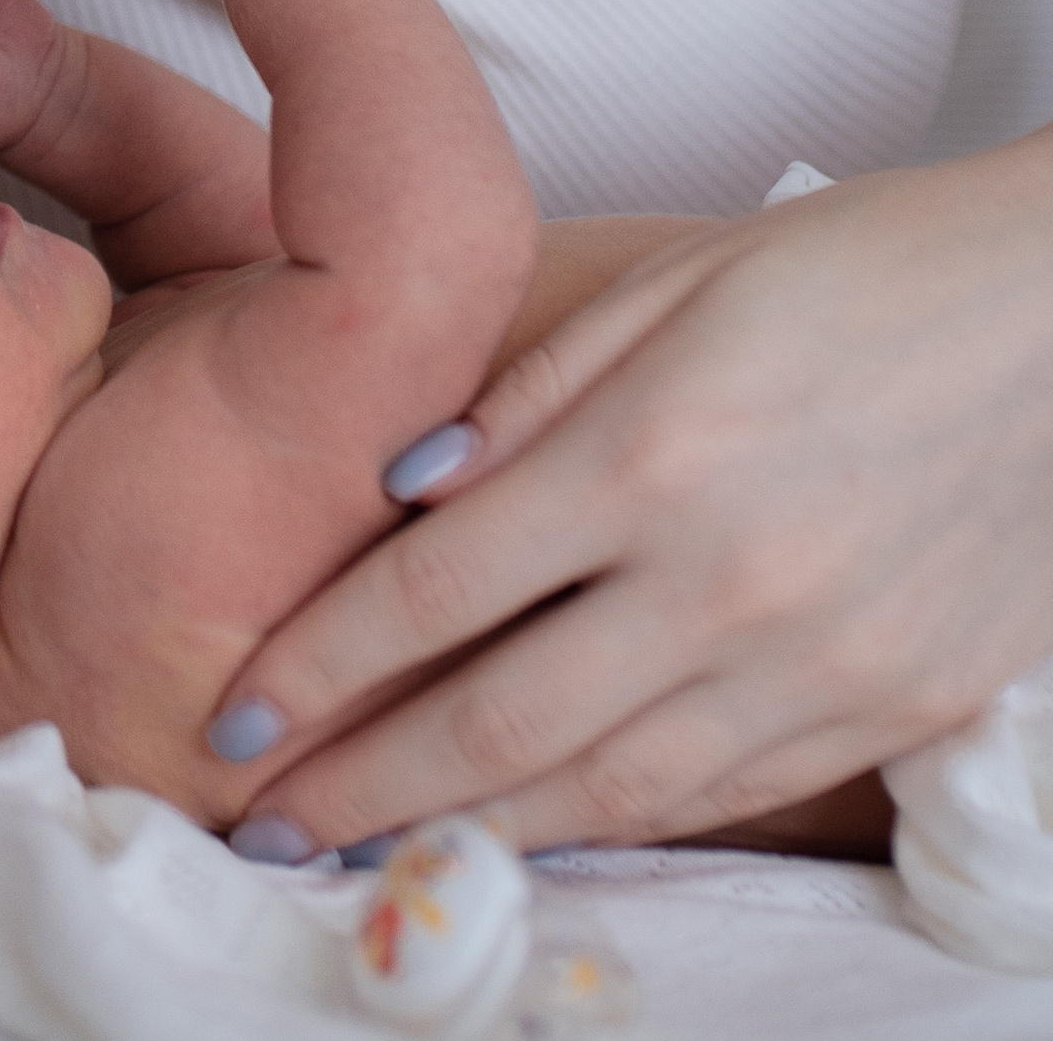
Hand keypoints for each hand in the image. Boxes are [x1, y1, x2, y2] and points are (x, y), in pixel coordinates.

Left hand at [204, 136, 1052, 856]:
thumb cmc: (851, 276)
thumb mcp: (664, 289)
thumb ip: (520, 397)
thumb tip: (396, 491)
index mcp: (654, 452)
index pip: (432, 596)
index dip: (314, 668)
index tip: (233, 715)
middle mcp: (732, 577)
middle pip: (500, 726)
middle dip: (361, 788)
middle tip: (264, 824)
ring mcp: (823, 658)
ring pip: (607, 792)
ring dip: (469, 834)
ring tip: (368, 853)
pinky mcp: (896, 705)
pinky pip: (722, 795)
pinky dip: (609, 826)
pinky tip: (528, 834)